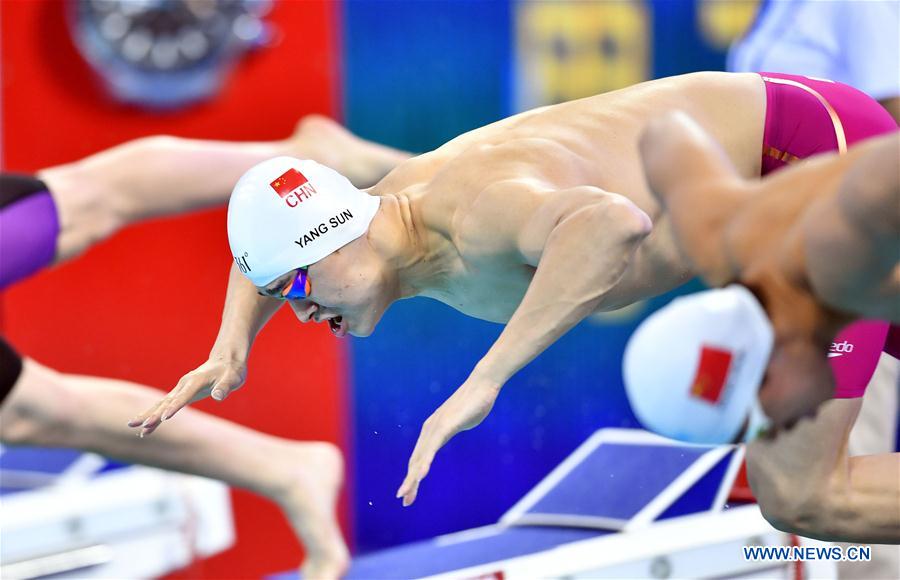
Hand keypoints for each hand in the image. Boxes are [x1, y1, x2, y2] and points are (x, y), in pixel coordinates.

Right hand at [128, 358, 246, 435]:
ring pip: (161, 403)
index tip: (164, 418)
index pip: (183, 397)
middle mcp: (184, 384)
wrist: (226, 361)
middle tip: (137, 425)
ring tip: (133, 426)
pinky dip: (155, 415)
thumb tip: (218, 396)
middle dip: (152, 414)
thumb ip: (225, 387)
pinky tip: (147, 427)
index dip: (174, 407)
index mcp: (195, 381)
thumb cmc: (231, 371)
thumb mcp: (233, 378)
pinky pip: (165, 405)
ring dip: (148, 415)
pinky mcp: (181, 393)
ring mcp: (181, 388)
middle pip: (166, 401)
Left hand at [397, 377, 500, 506]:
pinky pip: (432, 448)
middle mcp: (430, 429)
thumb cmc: (475, 402)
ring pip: (420, 457)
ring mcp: (436, 427)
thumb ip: (453, 428)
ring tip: (405, 493)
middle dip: (409, 482)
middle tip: (403, 500)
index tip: (409, 493)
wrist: (483, 384)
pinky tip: (420, 475)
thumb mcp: (461, 421)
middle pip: (416, 460)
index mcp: (432, 430)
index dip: (413, 476)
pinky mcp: (445, 425)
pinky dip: (425, 462)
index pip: (419, 457)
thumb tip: (453, 428)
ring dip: (413, 477)